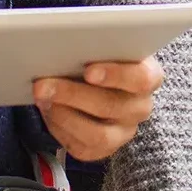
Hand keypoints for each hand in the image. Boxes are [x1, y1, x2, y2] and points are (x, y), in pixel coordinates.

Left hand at [32, 57, 164, 161]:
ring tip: (42, 98)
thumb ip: (96, 44)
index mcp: (150, 76)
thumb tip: (66, 39)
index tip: (88, 70)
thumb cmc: (104, 58)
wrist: (104, 84)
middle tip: (42, 84)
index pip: (141, 79)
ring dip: (63, 115)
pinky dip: (60, 129)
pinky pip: (82, 148)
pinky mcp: (104, 150)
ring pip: (96, 134)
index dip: (115, 75)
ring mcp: (124, 132)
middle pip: (110, 106)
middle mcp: (140, 108)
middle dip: (72, 94)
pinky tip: (47, 111)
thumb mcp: (108, 45)